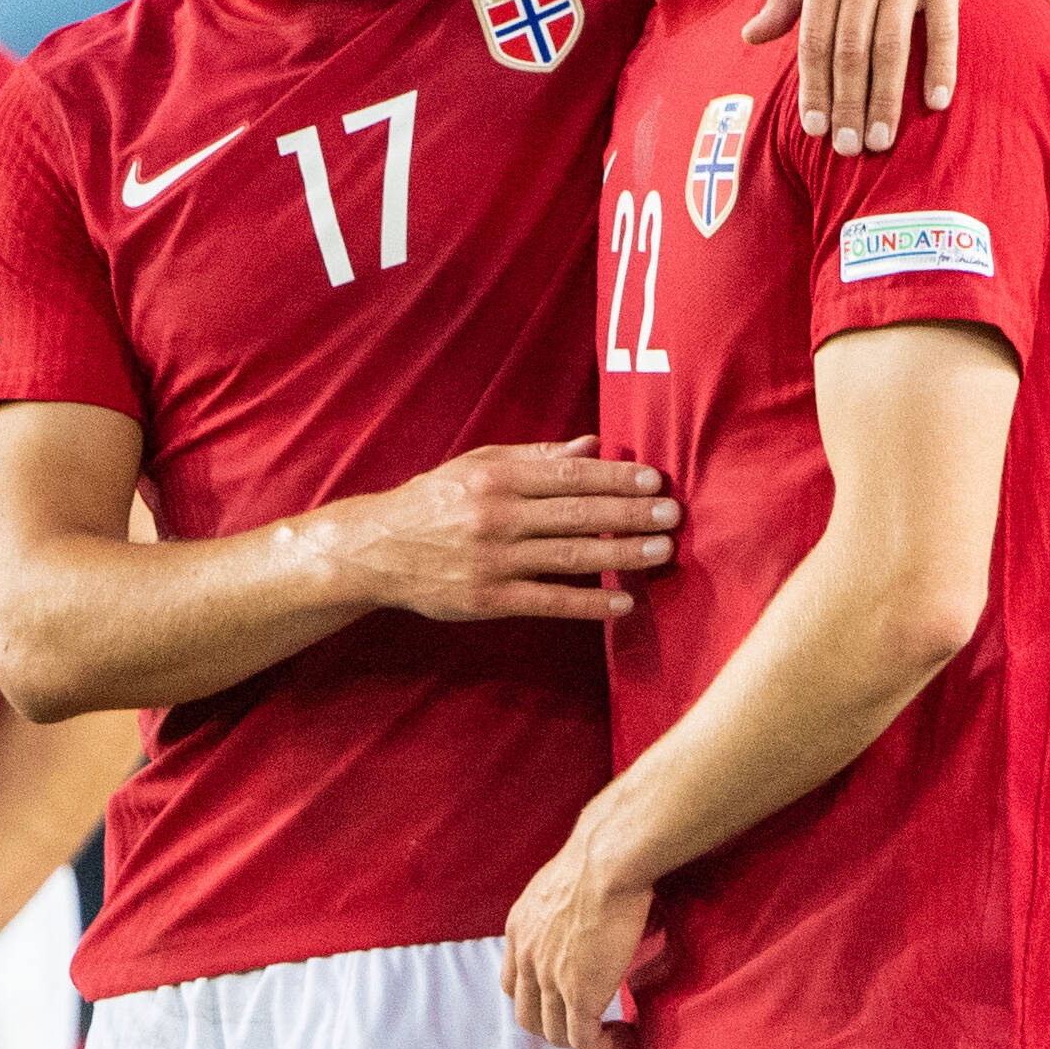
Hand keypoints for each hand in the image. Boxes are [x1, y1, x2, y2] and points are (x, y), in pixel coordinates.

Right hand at [325, 439, 679, 625]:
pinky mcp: (488, 598)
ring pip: (569, 556)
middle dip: (630, 515)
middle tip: (674, 515)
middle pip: (577, 514)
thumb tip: (592, 445)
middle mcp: (496, 516)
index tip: (654, 481)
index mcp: (496, 478)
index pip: (569, 475)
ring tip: (662, 553)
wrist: (376, 550)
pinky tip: (623, 602)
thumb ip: (535, 457)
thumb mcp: (477, 466)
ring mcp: (492, 560)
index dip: (615, 479)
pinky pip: (548, 601)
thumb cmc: (433, 502)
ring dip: (621, 555)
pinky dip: (588, 603)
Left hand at [502, 817, 654, 1048]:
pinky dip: (602, 1046)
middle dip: (554, 1027)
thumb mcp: (560, 883)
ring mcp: (548, 979)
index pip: (512, 983)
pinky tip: (623, 1037)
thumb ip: (561, 907)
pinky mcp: (579, 995)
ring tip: (609, 1035)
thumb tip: (585, 909)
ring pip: (554, 1033)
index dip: (535, 1000)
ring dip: (581, 1041)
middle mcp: (525, 958)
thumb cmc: (597, 858)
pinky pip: (583, 1038)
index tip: (562, 1001)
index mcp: (518, 930)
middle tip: (586, 1025)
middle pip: (527, 1016)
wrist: (606, 862)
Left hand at [745, 0, 978, 158]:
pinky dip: (939, 64)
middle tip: (851, 148)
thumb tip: (750, 38)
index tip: (815, 129)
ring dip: (886, 96)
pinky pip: (942, 24)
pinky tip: (935, 101)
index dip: (813, 87)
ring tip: (883, 139)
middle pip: (851, 50)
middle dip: (849, 104)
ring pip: (892, 44)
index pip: (814, 39)